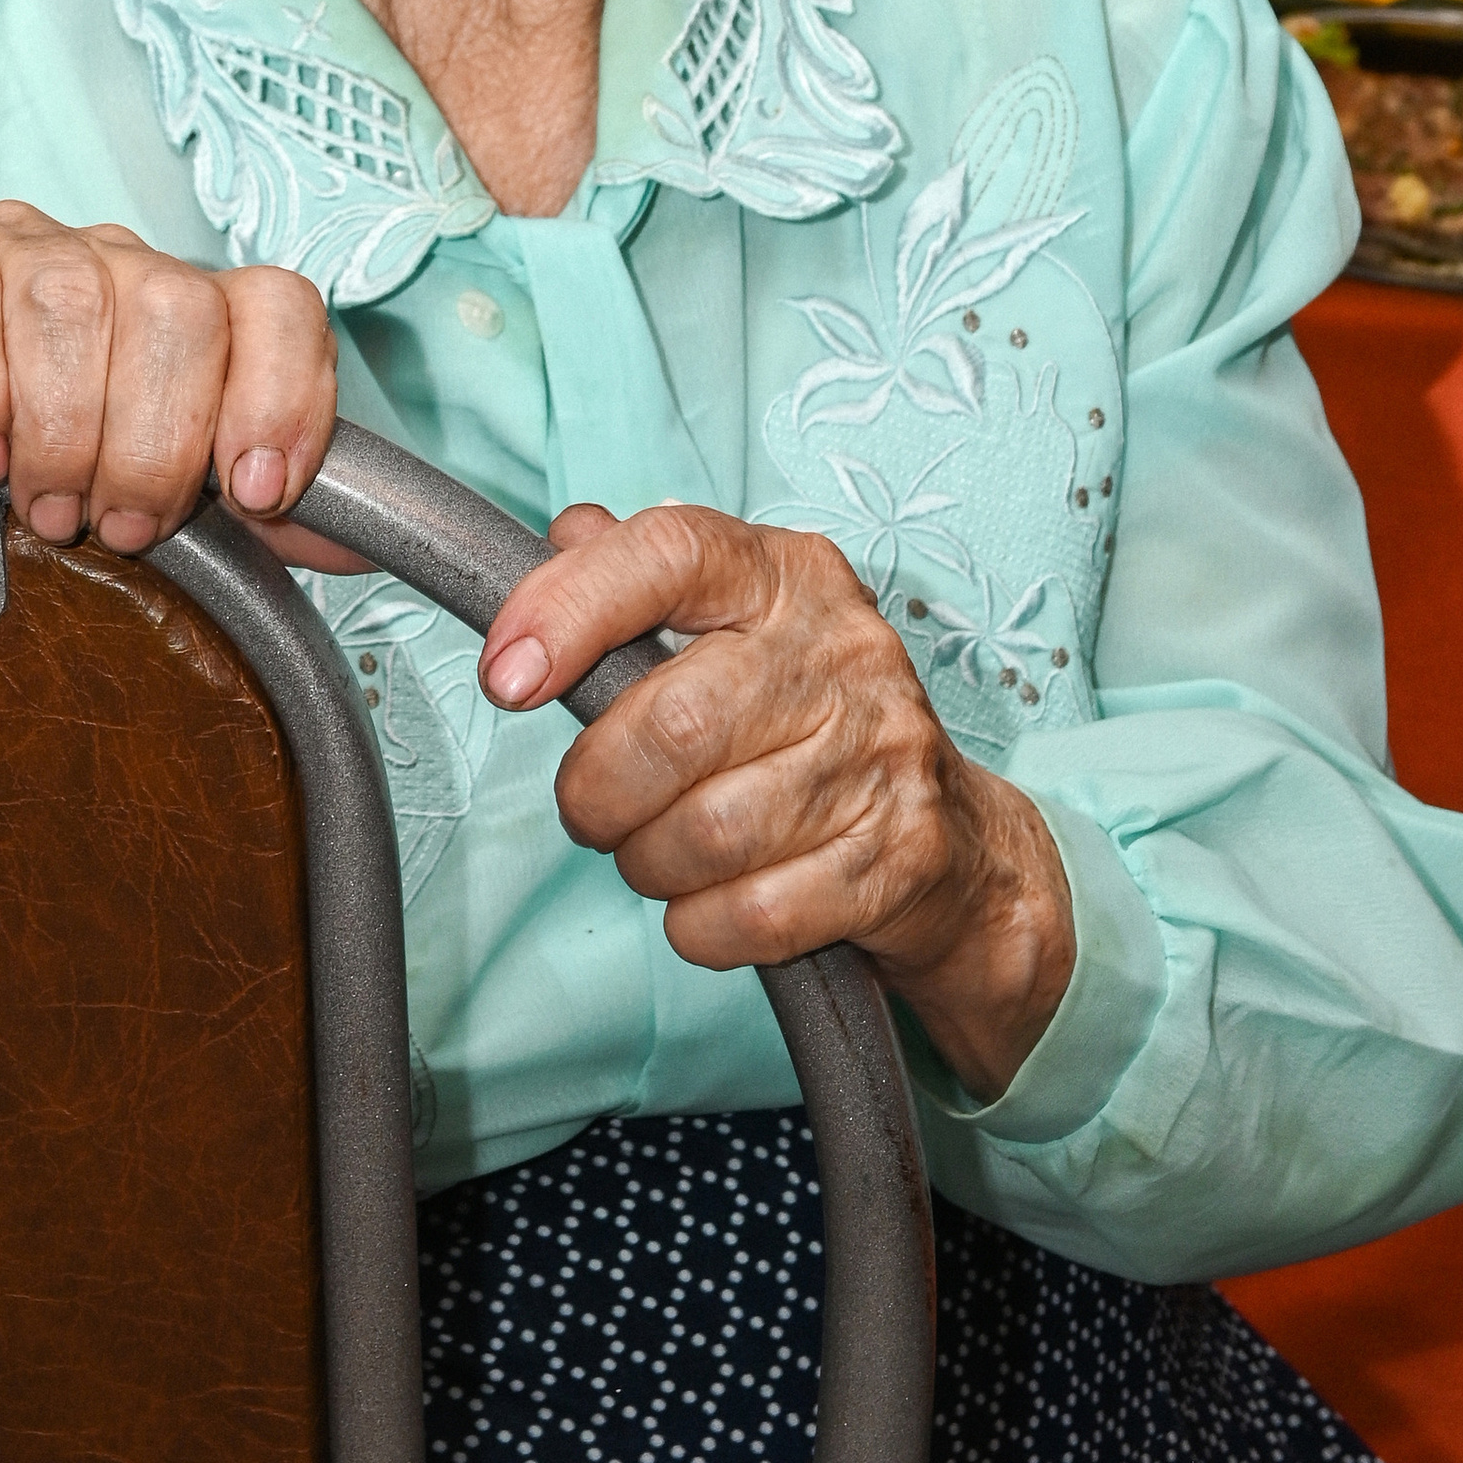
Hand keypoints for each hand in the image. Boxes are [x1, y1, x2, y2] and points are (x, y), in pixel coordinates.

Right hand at [0, 201, 338, 555]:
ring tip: (46, 507)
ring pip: (73, 301)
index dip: (282, 397)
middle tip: (118, 524)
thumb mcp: (157, 481)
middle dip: (155, 444)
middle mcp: (115, 255)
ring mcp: (19, 242)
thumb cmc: (41, 455)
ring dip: (65, 430)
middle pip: (176, 310)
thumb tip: (353, 542)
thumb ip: (255, 506)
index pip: (277, 304)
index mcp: (189, 302)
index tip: (254, 494)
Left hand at [480, 504, 1074, 1102]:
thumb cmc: (812, 724)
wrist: (956, 842)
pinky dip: (701, 926)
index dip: (570, 609)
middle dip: (598, 789)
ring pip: (705, 834)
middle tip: (591, 808)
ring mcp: (882, 753)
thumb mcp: (737, 628)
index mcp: (789, 575)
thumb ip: (643, 577)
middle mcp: (844, 650)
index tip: (506, 676)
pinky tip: (708, 906)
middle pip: (674, 723)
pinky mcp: (900, 856)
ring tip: (655, 854)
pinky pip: (753, 913)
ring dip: (649, 864)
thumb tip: (563, 536)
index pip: (670, 553)